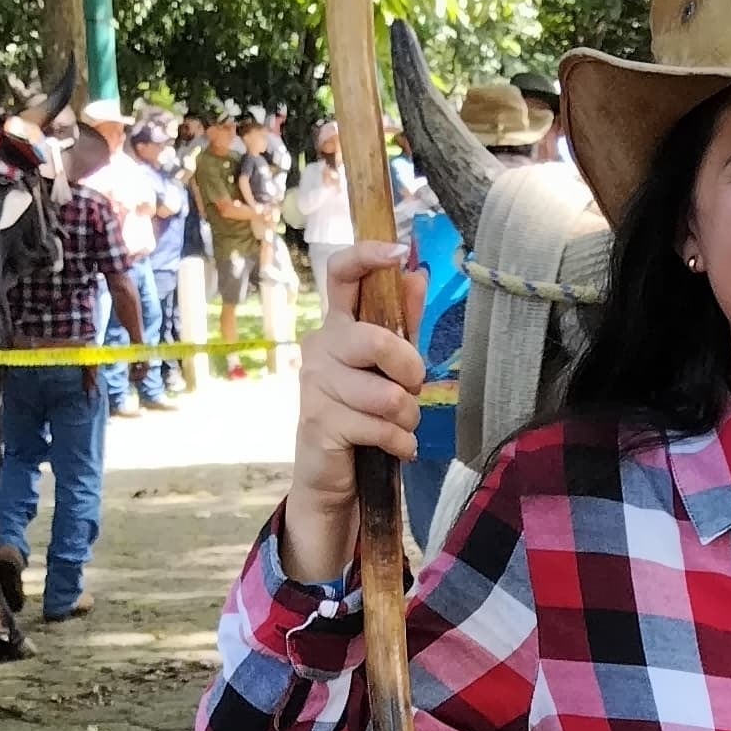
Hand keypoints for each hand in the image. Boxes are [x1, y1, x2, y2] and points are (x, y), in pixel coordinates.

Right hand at [284, 235, 422, 585]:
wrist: (333, 478)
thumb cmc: (364, 415)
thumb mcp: (389, 367)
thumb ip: (403, 322)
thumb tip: (416, 272)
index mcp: (336, 326)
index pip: (341, 275)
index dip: (367, 256)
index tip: (398, 252)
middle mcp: (319, 348)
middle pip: (378, 341)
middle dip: (411, 372)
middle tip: (413, 390)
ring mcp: (314, 385)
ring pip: (387, 395)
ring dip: (407, 418)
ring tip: (398, 426)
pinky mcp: (319, 422)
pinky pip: (381, 428)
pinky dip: (401, 444)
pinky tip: (394, 448)